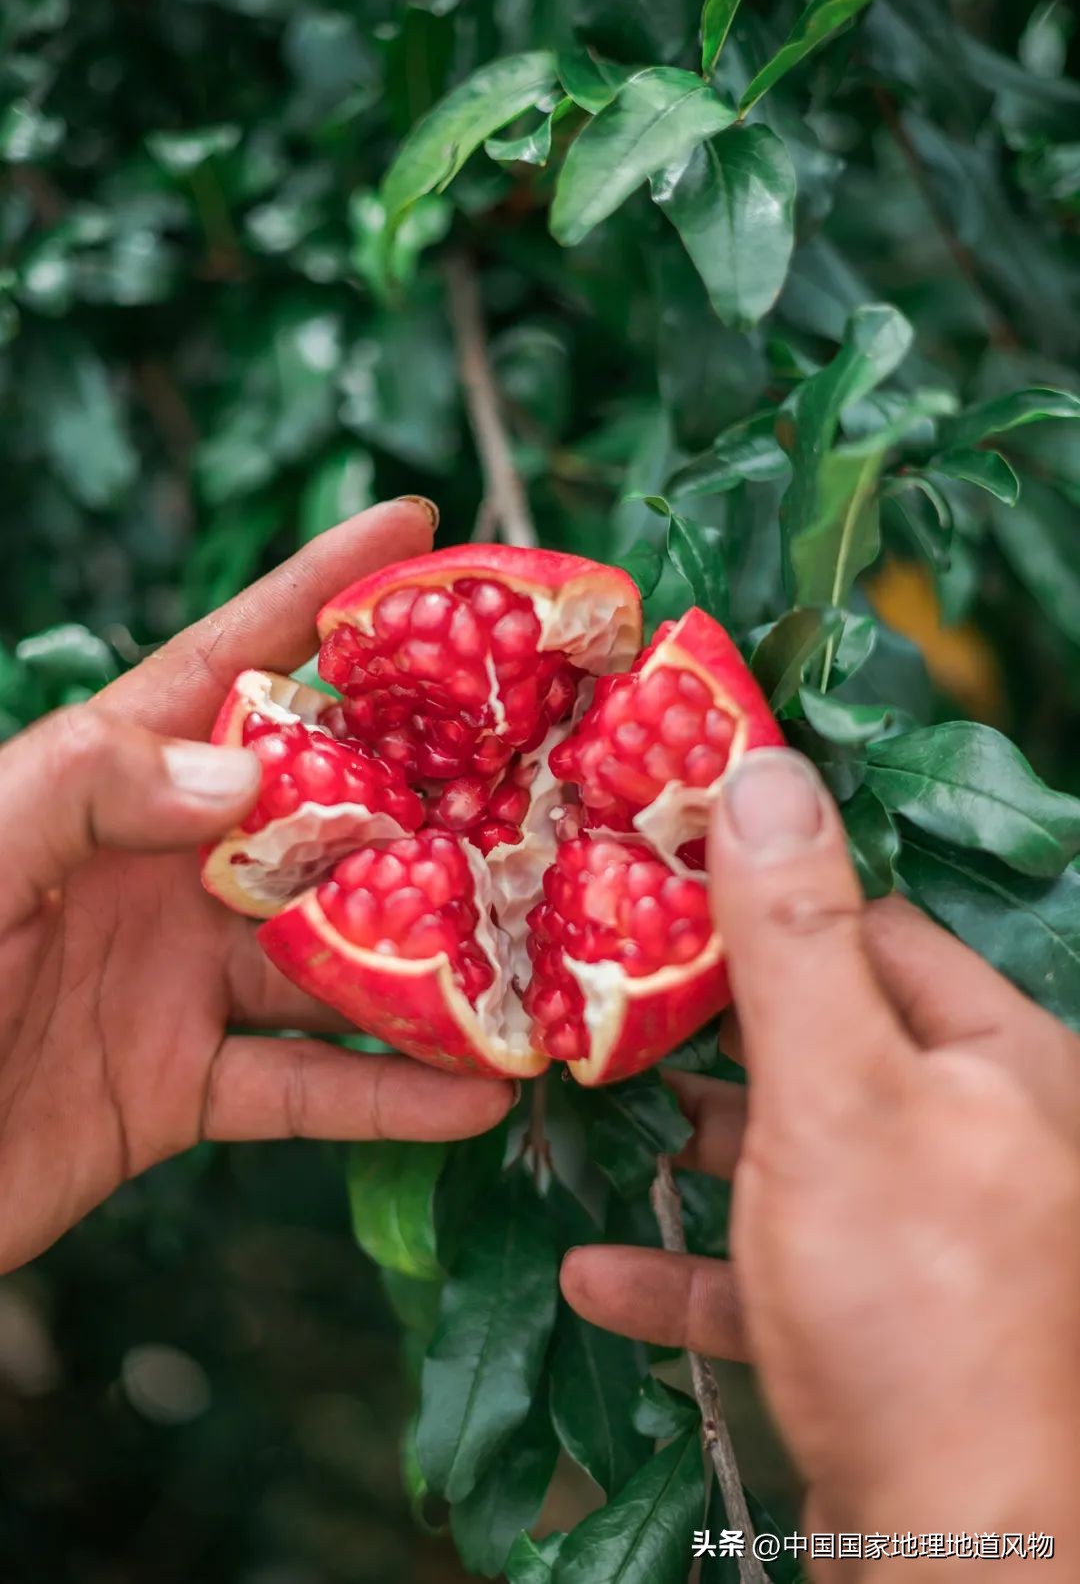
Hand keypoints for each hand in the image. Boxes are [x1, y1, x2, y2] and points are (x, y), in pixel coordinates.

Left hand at [0, 498, 512, 1274]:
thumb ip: (81, 787)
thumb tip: (246, 769)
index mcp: (100, 786)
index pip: (225, 666)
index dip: (316, 590)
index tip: (414, 526)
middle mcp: (156, 872)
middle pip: (318, 811)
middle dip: (425, 780)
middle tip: (538, 758)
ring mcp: (174, 980)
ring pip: (333, 957)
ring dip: (434, 957)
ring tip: (539, 949)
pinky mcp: (178, 1089)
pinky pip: (304, 1089)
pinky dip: (389, 1096)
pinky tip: (476, 1093)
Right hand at [562, 748, 1079, 1572]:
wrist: (953, 1555)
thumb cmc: (905, 1298)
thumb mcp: (837, 1092)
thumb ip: (793, 937)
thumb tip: (762, 770)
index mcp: (1003, 1064)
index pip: (879, 933)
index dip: (770, 899)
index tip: (663, 876)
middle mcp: (988, 1142)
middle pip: (832, 1046)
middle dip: (715, 1034)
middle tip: (605, 997)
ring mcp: (940, 1242)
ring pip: (800, 1161)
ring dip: (696, 1151)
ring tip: (593, 1123)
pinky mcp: (887, 1331)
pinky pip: (779, 1272)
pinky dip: (698, 1266)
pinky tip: (599, 1270)